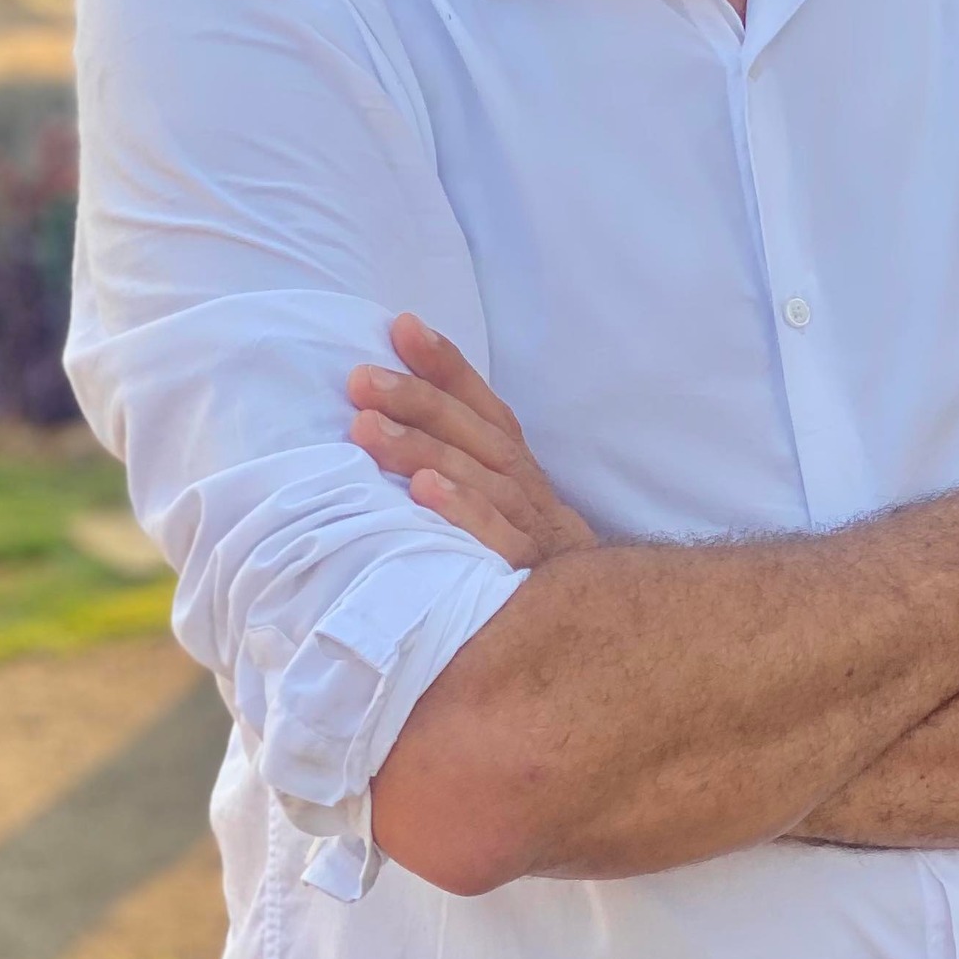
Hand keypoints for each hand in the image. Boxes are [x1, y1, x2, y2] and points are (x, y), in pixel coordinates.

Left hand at [349, 312, 597, 569]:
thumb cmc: (526, 568)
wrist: (597, 630)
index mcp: (517, 470)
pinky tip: (424, 493)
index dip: (447, 366)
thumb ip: (458, 472)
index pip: (484, 407)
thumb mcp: (500, 515)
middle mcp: (526, 489)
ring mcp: (531, 529)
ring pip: (480, 477)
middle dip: (417, 399)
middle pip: (474, 434)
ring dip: (422, 448)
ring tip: (368, 428)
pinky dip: (464, 511)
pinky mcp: (529, 575)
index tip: (404, 327)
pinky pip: (498, 539)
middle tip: (361, 378)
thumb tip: (386, 430)